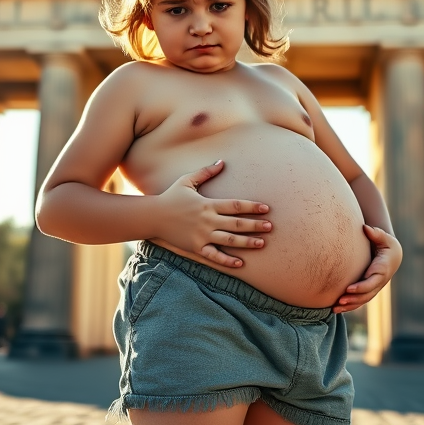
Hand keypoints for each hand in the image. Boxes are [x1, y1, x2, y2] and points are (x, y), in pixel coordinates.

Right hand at [155, 160, 271, 267]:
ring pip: (229, 241)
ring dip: (247, 243)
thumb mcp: (187, 180)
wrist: (152, 216)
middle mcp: (208, 220)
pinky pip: (214, 256)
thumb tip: (222, 162)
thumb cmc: (170, 197)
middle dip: (255, 225)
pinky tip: (240, 263)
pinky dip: (227, 261)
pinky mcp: (196, 247)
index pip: (236, 205)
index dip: (252, 207)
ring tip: (262, 243)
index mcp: (208, 204)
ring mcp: (202, 235)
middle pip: (237, 224)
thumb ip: (205, 172)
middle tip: (270, 227)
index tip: (266, 209)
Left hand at [333, 225, 401, 312]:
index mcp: (382, 269)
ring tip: (335, 308)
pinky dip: (349, 306)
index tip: (348, 289)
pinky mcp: (368, 290)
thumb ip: (376, 233)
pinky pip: (359, 301)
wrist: (392, 256)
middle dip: (353, 299)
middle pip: (366, 294)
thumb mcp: (384, 238)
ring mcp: (374, 288)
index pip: (372, 281)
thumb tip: (366, 228)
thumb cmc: (386, 245)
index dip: (361, 287)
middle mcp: (379, 282)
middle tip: (339, 301)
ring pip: (362, 300)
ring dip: (349, 305)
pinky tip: (336, 309)